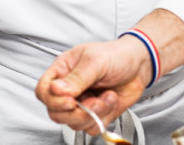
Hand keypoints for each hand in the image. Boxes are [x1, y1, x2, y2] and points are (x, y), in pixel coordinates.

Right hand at [35, 36, 151, 134]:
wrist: (140, 65)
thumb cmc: (117, 55)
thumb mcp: (96, 61)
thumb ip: (76, 77)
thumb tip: (56, 89)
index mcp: (63, 71)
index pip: (43, 91)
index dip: (53, 100)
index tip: (71, 100)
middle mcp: (69, 89)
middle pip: (55, 112)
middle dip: (75, 112)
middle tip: (93, 101)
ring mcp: (82, 103)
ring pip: (73, 123)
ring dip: (92, 114)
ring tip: (106, 97)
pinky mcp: (95, 114)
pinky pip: (90, 127)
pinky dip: (102, 118)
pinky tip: (110, 100)